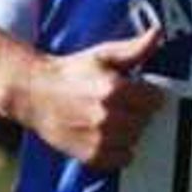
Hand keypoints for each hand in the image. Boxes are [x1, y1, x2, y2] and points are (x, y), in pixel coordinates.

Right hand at [16, 22, 165, 168]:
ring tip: (112, 119)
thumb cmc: (70, 73)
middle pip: (146, 120)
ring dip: (129, 130)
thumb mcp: (102, 54)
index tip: (137, 91)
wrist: (35, 94)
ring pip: (136, 139)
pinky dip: (119, 149)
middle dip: (138, 111)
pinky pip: (123, 158)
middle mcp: (109, 116)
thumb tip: (157, 34)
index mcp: (114, 89)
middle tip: (121, 104)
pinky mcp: (92, 156)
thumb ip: (134, 48)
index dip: (148, 94)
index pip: (155, 100)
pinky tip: (106, 135)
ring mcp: (100, 139)